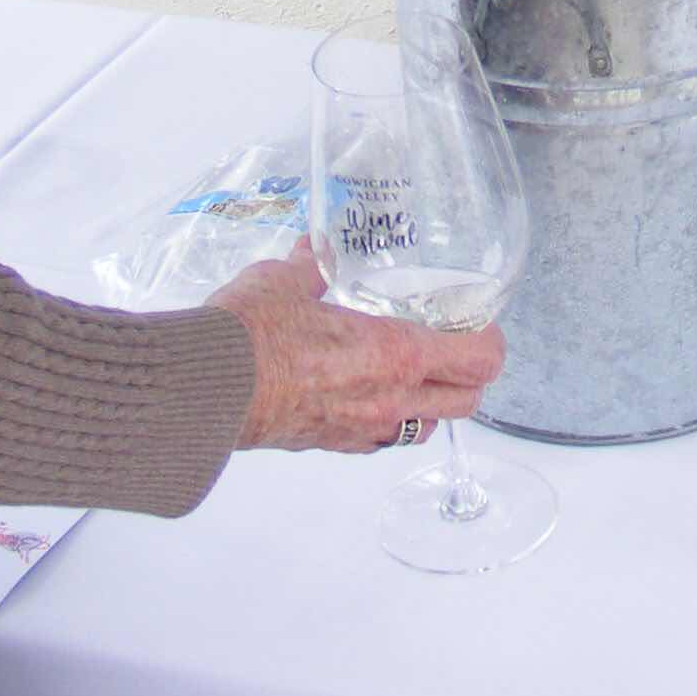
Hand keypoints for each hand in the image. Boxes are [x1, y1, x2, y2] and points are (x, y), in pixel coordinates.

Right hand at [214, 249, 502, 453]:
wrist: (206, 392)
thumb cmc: (251, 337)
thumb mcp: (286, 281)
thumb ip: (312, 266)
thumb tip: (315, 249)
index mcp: (395, 353)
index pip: (478, 359)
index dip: (490, 343)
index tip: (481, 324)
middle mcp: (389, 399)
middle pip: (466, 403)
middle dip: (470, 377)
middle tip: (456, 348)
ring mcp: (362, 430)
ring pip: (424, 428)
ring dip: (431, 404)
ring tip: (413, 373)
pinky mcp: (330, 446)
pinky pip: (379, 442)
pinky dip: (387, 422)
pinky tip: (366, 396)